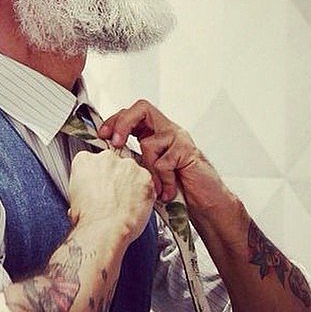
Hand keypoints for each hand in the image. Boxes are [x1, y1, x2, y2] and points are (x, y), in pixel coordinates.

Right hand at [68, 149, 155, 243]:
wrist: (104, 230)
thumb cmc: (89, 219)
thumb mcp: (75, 198)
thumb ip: (85, 186)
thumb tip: (89, 193)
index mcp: (85, 161)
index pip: (93, 161)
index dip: (98, 176)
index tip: (100, 185)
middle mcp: (106, 158)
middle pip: (114, 163)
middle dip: (115, 177)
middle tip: (113, 196)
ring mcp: (127, 165)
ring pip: (132, 171)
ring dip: (131, 184)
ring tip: (125, 203)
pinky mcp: (145, 176)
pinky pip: (147, 182)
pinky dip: (144, 192)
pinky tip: (136, 205)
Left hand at [99, 100, 234, 214]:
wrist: (208, 202)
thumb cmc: (178, 189)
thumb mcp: (150, 172)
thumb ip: (135, 161)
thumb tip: (106, 159)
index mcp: (156, 133)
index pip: (132, 114)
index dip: (115, 121)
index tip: (102, 135)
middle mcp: (168, 131)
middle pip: (141, 108)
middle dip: (123, 124)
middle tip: (115, 143)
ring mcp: (179, 139)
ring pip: (149, 143)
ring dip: (149, 170)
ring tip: (156, 188)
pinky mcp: (187, 151)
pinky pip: (164, 164)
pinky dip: (164, 182)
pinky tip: (168, 192)